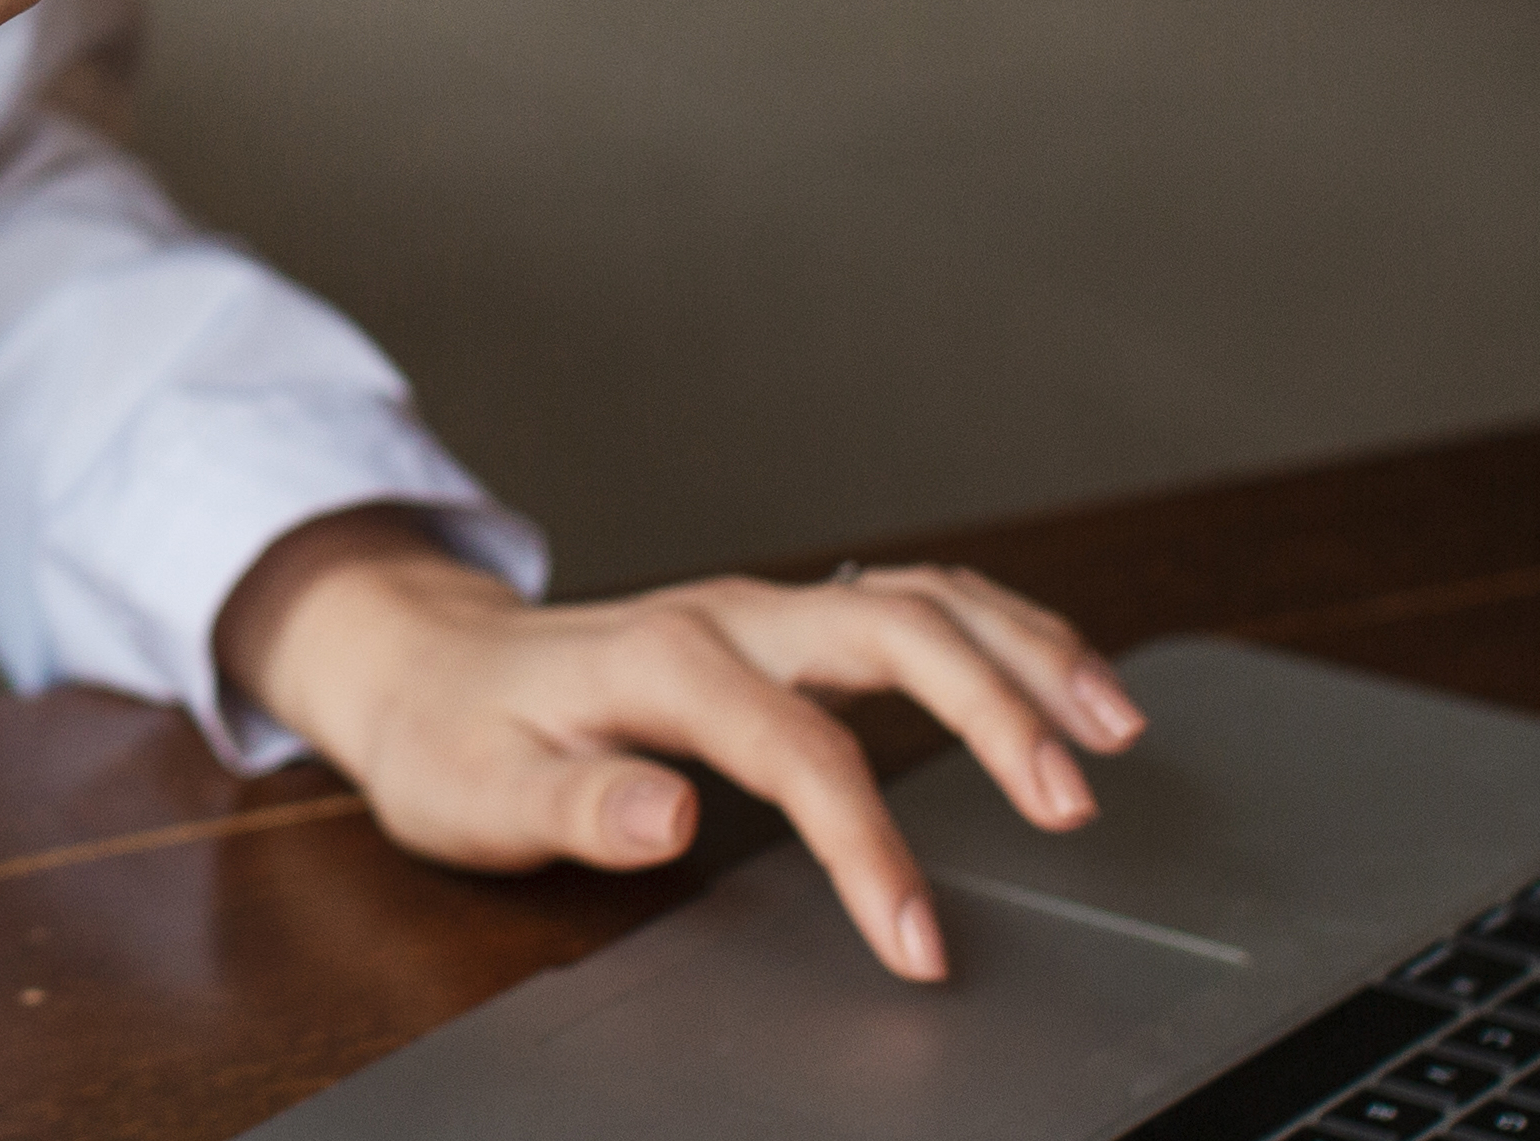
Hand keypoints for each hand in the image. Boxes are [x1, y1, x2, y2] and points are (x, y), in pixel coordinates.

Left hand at [215, 508, 1147, 982]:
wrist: (423, 665)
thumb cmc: (454, 739)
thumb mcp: (477, 794)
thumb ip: (574, 806)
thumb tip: (667, 815)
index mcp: (659, 660)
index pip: (798, 750)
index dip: (868, 847)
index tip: (918, 942)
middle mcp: (727, 615)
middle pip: (894, 628)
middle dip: (998, 706)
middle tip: (1077, 799)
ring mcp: (763, 610)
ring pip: (923, 597)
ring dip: (1026, 649)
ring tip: (1116, 724)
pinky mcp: (785, 625)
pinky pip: (913, 605)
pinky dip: (1000, 633)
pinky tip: (1058, 679)